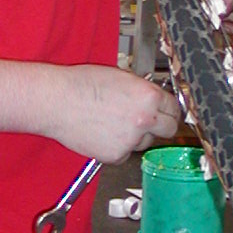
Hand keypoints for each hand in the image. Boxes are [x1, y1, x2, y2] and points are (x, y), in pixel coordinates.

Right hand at [51, 66, 181, 161]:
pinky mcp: (116, 155)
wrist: (58, 101)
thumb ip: (142, 91)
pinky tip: (102, 133)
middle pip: (169, 130)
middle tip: (149, 123)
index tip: (166, 113)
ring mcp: (131, 140)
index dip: (169, 110)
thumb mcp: (121, 77)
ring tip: (112, 123)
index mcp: (149, 97)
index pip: (174, 108)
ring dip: (136, 137)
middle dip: (161, 126)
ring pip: (144, 143)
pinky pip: (124, 154)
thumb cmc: (82, 85)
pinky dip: (117, 147)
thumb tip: (152, 99)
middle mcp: (145, 120)